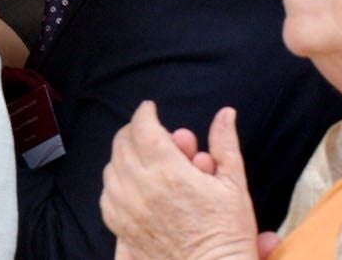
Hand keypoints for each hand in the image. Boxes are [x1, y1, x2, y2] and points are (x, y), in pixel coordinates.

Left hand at [99, 102, 260, 259]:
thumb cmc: (227, 232)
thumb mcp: (234, 184)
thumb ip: (225, 144)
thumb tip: (226, 113)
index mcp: (169, 171)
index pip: (143, 127)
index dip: (145, 113)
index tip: (151, 109)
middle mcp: (141, 186)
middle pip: (123, 143)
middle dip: (136, 132)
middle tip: (152, 133)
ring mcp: (126, 207)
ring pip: (111, 167)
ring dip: (125, 157)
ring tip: (147, 161)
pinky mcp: (120, 225)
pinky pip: (107, 194)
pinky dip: (117, 183)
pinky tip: (135, 185)